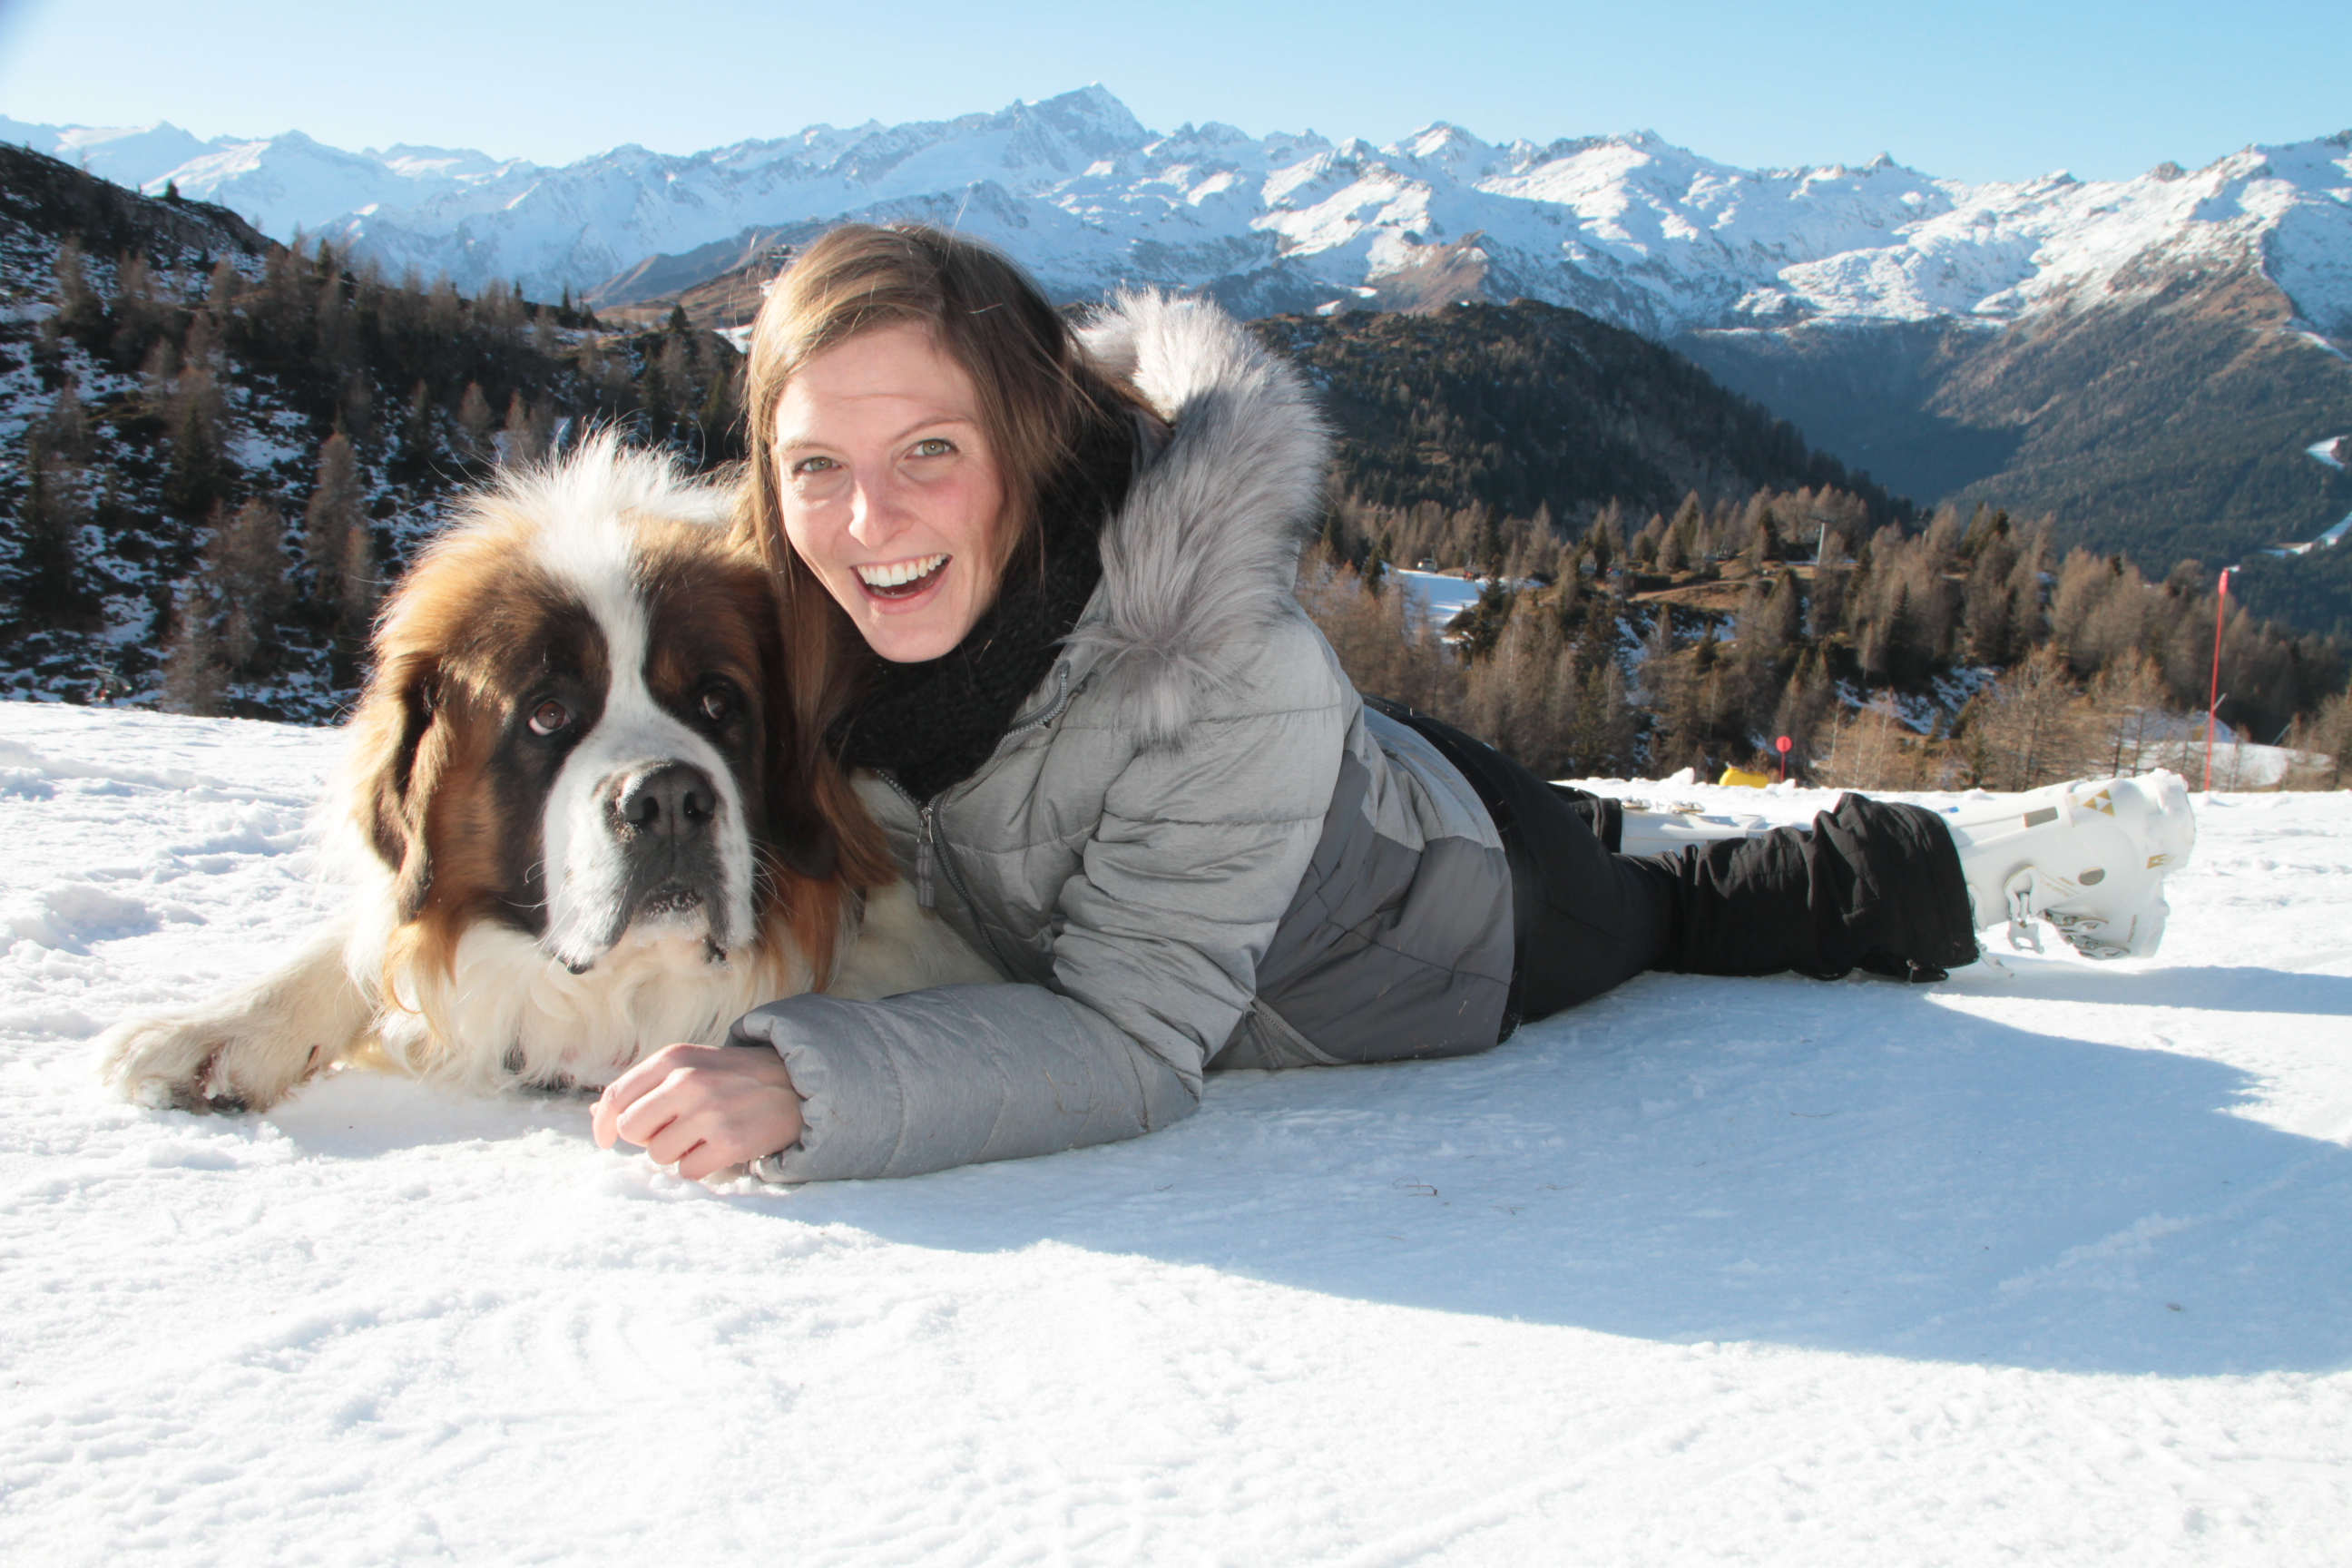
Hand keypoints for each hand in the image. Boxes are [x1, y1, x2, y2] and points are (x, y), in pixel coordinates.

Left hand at [591, 1043, 804, 1180]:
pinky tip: (717, 1148)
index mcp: (674, 1058)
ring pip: (658, 1155)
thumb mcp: (688, 1066)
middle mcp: (688, 1081)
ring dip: (675, 1153)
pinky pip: (687, 1172)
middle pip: (631, 1130)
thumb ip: (644, 1087)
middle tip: (671, 1131)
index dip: (603, 1125)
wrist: (794, 1084)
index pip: (616, 1097)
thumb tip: (597, 1114)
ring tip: (701, 1136)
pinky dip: (698, 1166)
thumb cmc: (732, 1078)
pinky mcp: (730, 1142)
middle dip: (645, 1138)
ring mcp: (709, 1112)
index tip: (605, 1141)